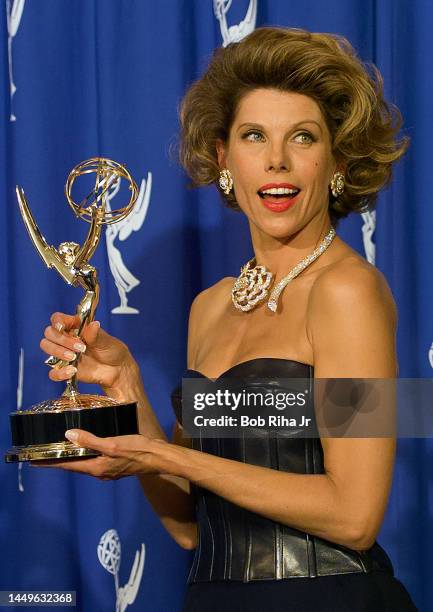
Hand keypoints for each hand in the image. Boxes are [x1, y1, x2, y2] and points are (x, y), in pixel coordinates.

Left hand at [31, 430, 173, 479]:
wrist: (158, 458)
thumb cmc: (137, 450)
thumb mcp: (112, 443)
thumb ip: (90, 440)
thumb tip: (69, 436)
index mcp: (96, 468)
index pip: (67, 465)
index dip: (50, 463)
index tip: (34, 461)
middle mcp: (99, 472)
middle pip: (74, 465)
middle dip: (59, 459)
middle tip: (44, 452)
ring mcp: (108, 470)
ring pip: (85, 462)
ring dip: (73, 456)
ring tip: (62, 448)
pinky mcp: (115, 466)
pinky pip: (95, 460)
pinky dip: (86, 453)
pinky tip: (87, 445)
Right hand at [40, 312, 135, 391]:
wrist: (117, 369)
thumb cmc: (111, 350)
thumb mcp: (106, 341)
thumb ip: (96, 335)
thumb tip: (93, 325)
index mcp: (75, 327)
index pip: (58, 319)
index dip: (57, 321)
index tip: (62, 327)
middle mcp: (66, 339)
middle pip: (49, 334)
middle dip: (62, 340)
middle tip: (80, 347)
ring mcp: (63, 354)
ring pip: (47, 348)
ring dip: (58, 352)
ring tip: (74, 357)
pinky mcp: (64, 370)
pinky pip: (53, 372)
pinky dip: (59, 372)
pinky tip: (72, 371)